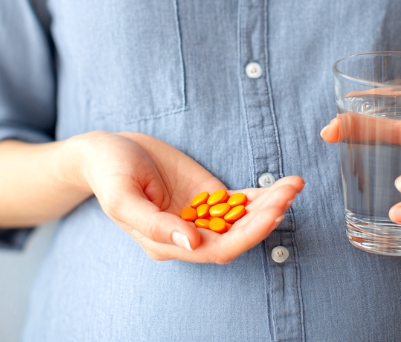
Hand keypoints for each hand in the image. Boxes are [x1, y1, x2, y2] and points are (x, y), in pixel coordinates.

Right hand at [67, 131, 303, 263]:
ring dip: (270, 205)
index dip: (246, 236)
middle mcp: (189, 234)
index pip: (216, 250)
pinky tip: (282, 186)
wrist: (106, 150)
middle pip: (237, 236)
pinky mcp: (207, 195)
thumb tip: (191, 244)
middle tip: (289, 193)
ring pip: (243, 219)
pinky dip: (262, 195)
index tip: (270, 215)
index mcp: (167, 243)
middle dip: (266, 217)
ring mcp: (200, 215)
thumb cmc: (109, 174)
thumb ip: (155, 225)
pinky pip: (239, 201)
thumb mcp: (123, 199)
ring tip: (294, 185)